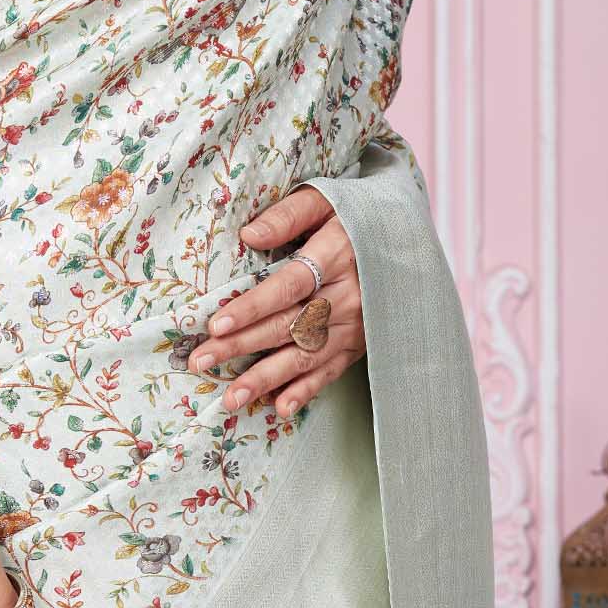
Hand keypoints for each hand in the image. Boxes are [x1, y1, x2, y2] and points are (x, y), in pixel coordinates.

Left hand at [188, 184, 365, 415]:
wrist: (405, 237)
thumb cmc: (354, 215)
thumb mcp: (324, 200)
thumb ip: (288, 215)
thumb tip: (248, 235)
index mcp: (336, 255)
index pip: (288, 286)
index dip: (253, 307)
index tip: (218, 324)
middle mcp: (349, 295)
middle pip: (289, 324)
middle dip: (243, 346)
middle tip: (202, 361)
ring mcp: (356, 324)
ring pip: (306, 355)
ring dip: (267, 379)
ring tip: (232, 397)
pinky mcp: (361, 343)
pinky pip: (332, 370)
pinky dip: (307, 391)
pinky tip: (280, 407)